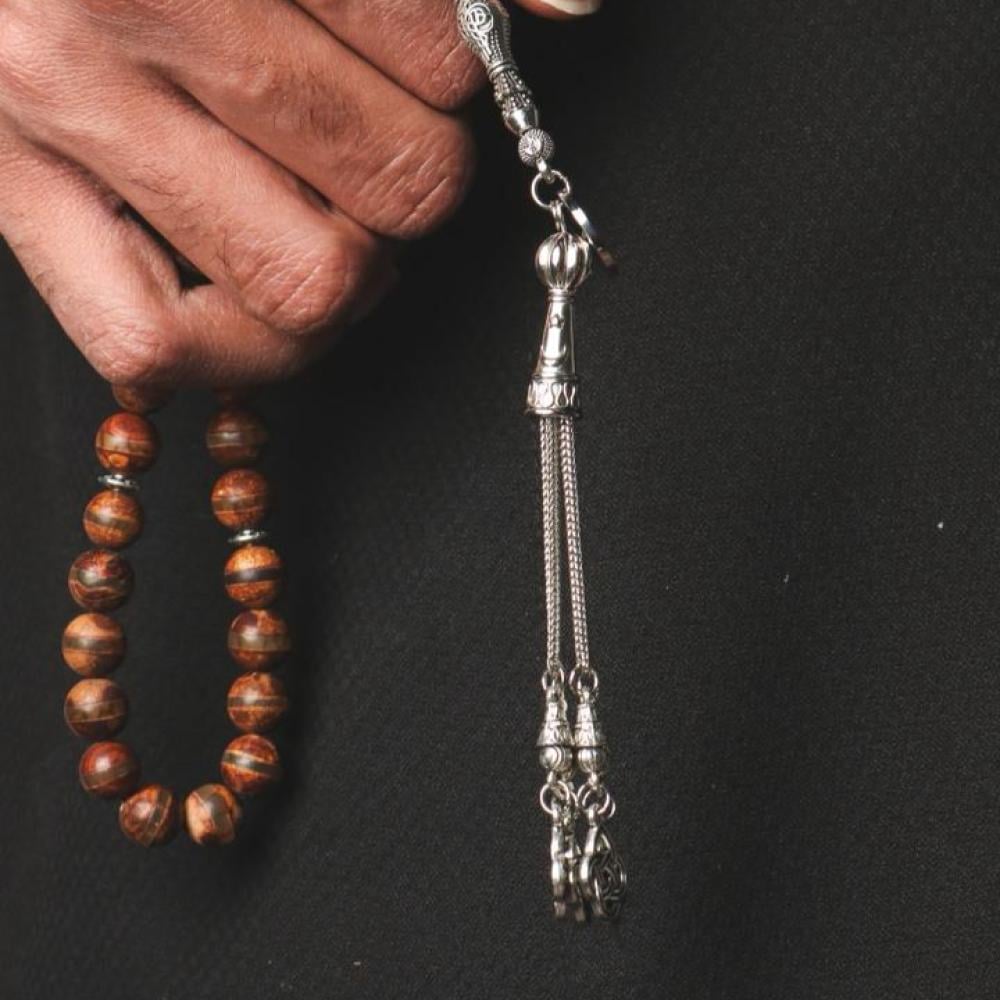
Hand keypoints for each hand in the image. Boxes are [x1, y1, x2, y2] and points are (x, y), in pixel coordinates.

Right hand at [0, 0, 601, 385]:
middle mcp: (116, 18)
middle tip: (380, 146)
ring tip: (326, 217)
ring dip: (354, 271)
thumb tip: (571, 9)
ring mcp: (58, 123)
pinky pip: (157, 347)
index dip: (462, 82)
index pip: (436, 62)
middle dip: (419, 181)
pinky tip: (262, 297)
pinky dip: (243, 353)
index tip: (427, 72)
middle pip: (395, 183)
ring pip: (306, 281)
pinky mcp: (11, 206)